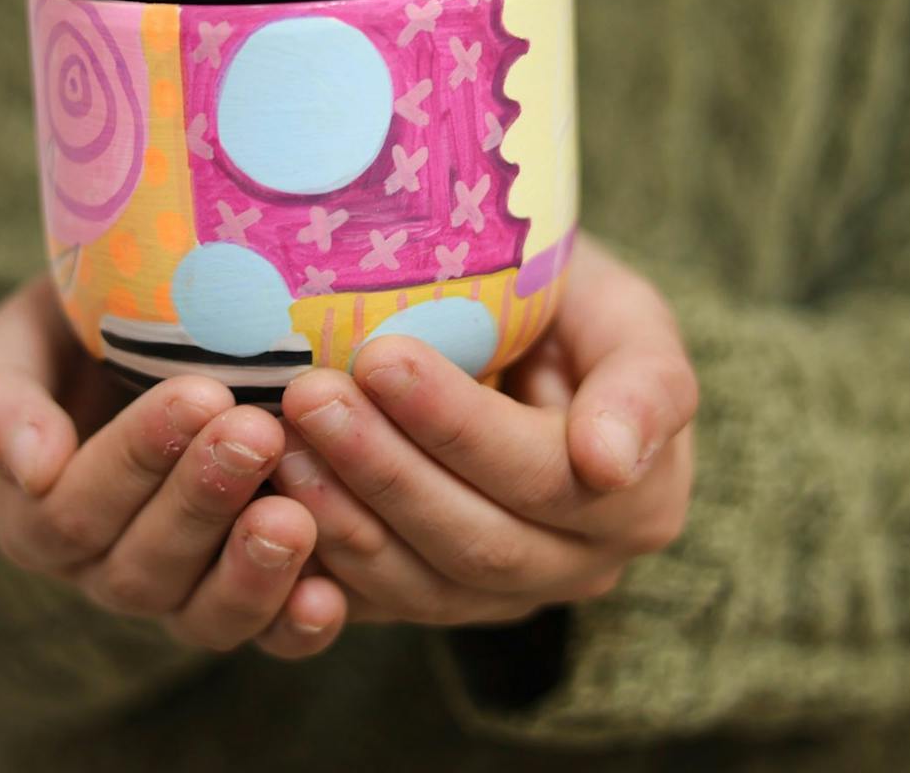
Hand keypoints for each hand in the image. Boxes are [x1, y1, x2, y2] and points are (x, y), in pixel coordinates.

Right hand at [0, 279, 348, 657]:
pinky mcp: (252, 603)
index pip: (73, 510)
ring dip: (250, 570)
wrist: (166, 326)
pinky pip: (269, 638)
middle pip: (143, 565)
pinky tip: (328, 598)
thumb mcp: (25, 340)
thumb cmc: (90, 323)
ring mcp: (182, 595)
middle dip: (202, 499)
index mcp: (38, 517)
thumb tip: (31, 470)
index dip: (136, 457)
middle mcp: (106, 570)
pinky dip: (297, 628)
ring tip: (294, 517)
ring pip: (203, 614)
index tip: (198, 393)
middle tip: (257, 433)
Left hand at [271, 236, 696, 625]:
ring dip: (341, 513)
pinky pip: (374, 605)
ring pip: (420, 582)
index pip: (541, 474)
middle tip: (309, 394)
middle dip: (383, 467)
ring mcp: (505, 598)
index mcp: (638, 500)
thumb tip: (609, 465)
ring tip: (278, 438)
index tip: (381, 356)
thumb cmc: (574, 305)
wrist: (527, 336)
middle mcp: (578, 566)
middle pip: (475, 539)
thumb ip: (644, 382)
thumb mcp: (625, 313)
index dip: (456, 424)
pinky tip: (265, 504)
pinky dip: (317, 560)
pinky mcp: (435, 603)